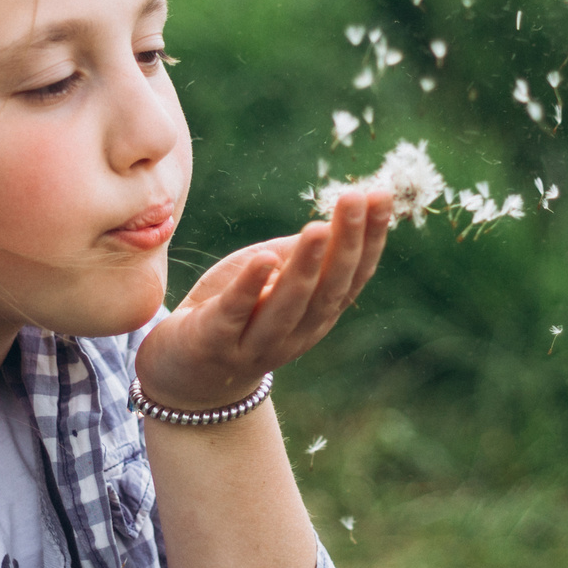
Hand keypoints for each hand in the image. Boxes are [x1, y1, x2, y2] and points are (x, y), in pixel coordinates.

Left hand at [136, 187, 391, 412]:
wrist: (185, 372)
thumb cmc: (235, 312)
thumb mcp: (272, 278)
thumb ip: (300, 255)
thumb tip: (335, 219)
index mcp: (318, 314)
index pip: (354, 275)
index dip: (371, 237)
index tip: (382, 195)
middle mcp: (297, 332)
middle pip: (328, 288)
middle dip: (346, 242)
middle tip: (354, 198)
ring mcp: (257, 343)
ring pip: (289, 304)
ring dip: (306, 266)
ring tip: (318, 228)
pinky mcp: (215, 342)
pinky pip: (236, 313)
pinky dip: (251, 287)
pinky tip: (264, 259)